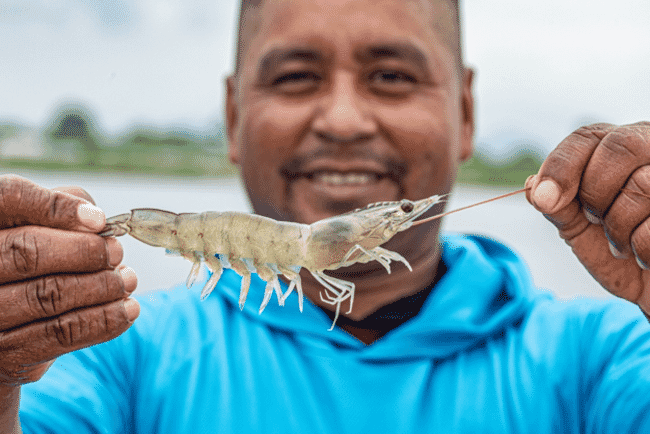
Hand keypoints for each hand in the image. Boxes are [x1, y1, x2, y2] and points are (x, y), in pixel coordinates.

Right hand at [0, 175, 138, 386]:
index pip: (9, 198)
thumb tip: (95, 219)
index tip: (99, 220)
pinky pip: (61, 333)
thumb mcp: (32, 228)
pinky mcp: (5, 353)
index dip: (55, 206)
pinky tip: (127, 309)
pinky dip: (104, 320)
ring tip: (127, 280)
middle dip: (85, 250)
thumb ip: (57, 213)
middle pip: (26, 251)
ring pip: (48, 294)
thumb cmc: (25, 266)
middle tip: (116, 252)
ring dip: (101, 286)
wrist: (4, 331)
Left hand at [526, 122, 649, 313]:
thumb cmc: (616, 251)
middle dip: (596, 192)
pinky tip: (643, 256)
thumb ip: (556, 205)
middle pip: (620, 146)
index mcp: (618, 149)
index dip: (561, 166)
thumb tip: (533, 185)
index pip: (586, 137)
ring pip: (643, 185)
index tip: (544, 200)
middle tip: (595, 220)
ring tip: (621, 244)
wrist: (649, 286)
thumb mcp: (578, 228)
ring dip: (619, 227)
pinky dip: (641, 248)